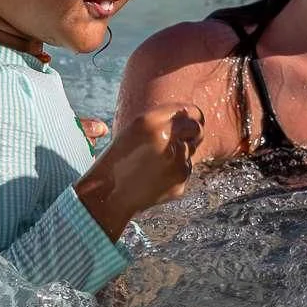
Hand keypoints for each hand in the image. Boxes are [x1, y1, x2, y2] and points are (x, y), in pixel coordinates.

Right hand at [74, 104, 202, 239]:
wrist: (109, 195)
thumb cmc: (120, 160)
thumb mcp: (134, 131)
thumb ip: (162, 122)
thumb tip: (195, 120)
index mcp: (149, 122)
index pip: (188, 111)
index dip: (192, 116)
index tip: (193, 119)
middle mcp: (165, 138)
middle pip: (197, 128)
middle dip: (193, 133)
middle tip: (185, 139)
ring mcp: (175, 160)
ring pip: (190, 151)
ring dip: (180, 154)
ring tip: (156, 164)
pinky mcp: (180, 179)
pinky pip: (185, 170)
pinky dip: (175, 172)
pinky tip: (156, 177)